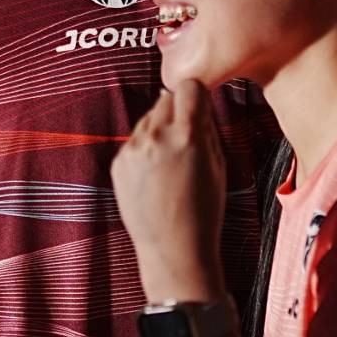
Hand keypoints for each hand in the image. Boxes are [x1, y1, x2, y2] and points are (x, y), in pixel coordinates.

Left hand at [112, 77, 226, 299]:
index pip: (189, 86)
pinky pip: (135, 142)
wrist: (173, 250)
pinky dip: (145, 150)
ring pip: (149, 119)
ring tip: (171, 164)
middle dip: (178, 111)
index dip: (197, 95)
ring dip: (160, 130)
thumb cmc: (204, 212)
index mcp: (187, 136)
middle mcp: (156, 138)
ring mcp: (132, 151)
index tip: (199, 106)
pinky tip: (156, 177)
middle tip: (187, 138)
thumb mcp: (218, 165)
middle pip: (166, 98)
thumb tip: (198, 103)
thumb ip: (207, 128)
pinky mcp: (118, 163)